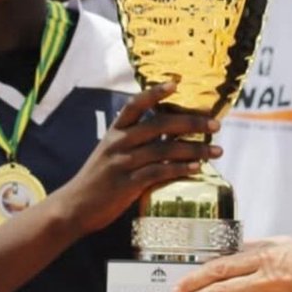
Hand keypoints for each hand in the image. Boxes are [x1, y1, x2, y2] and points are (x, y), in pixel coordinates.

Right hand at [60, 83, 221, 237]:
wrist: (74, 207)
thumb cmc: (98, 179)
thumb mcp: (111, 152)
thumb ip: (135, 141)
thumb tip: (172, 132)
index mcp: (115, 131)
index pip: (135, 105)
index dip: (155, 92)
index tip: (176, 84)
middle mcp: (119, 143)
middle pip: (159, 124)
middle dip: (191, 122)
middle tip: (215, 124)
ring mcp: (122, 163)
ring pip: (165, 149)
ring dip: (194, 149)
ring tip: (217, 151)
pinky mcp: (127, 184)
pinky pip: (158, 172)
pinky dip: (180, 169)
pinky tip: (196, 169)